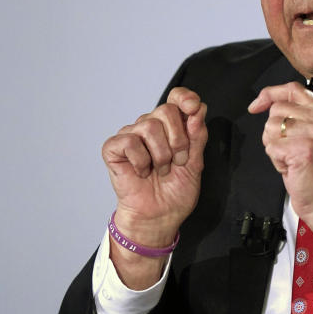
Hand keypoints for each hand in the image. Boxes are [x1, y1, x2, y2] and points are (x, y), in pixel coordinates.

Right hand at [102, 87, 207, 251]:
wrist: (159, 216)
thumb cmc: (175, 192)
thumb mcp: (196, 163)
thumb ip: (197, 136)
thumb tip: (198, 110)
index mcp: (172, 126)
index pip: (177, 97)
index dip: (185, 98)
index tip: (193, 108)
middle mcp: (151, 126)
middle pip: (166, 110)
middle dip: (179, 140)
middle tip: (178, 161)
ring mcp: (131, 135)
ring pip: (149, 126)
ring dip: (161, 155)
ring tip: (161, 170)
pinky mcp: (114, 147)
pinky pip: (130, 141)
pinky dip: (141, 161)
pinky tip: (142, 172)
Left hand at [248, 82, 312, 255]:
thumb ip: (298, 115)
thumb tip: (266, 102)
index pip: (292, 89)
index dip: (270, 94)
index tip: (256, 105)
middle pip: (277, 110)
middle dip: (274, 132)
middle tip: (290, 150)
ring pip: (271, 128)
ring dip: (275, 147)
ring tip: (292, 160)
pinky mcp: (303, 149)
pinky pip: (271, 147)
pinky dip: (276, 161)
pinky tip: (291, 168)